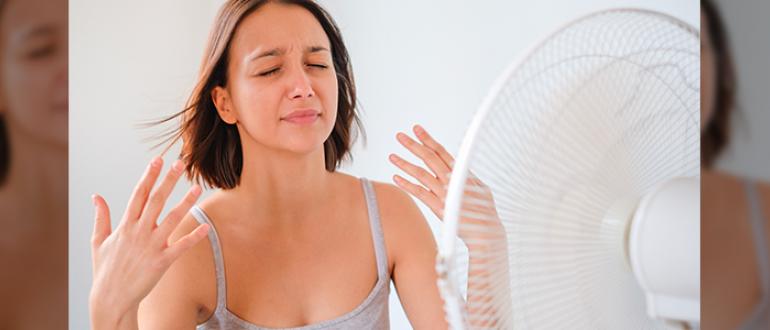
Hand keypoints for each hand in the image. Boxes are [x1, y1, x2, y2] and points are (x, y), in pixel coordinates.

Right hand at [89, 157, 208, 327]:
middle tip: (181, 164)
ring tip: (197, 188)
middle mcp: (138, 232)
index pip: (138, 194)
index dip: (148, 176)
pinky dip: (193, 236)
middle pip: (156, 200)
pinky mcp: (161, 262)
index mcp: (124, 226)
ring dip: (185, 202)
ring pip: (171, 219)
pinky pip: (181, 247)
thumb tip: (96, 196)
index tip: (157, 160)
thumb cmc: (105, 270)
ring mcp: (150, 246)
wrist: (111, 299)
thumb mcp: (98, 242)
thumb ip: (101, 217)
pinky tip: (205, 226)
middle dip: (168, 180)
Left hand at [389, 125, 502, 245]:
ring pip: (421, 174)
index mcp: (461, 173)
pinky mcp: (438, 207)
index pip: (442, 152)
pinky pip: (419, 193)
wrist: (485, 231)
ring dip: (405, 164)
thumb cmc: (483, 210)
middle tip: (400, 136)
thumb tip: (457, 167)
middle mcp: (451, 180)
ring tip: (392, 156)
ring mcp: (444, 193)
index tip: (417, 129)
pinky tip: (396, 177)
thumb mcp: (479, 187)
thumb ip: (466, 176)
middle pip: (429, 158)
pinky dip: (407, 185)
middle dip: (413, 145)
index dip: (428, 139)